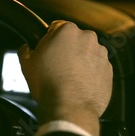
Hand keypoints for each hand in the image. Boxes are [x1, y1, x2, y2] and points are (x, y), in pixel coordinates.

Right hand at [18, 20, 112, 135]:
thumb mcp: (27, 64)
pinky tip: (78, 84)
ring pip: (86, 53)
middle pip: (74, 39)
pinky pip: (96, 67)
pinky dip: (89, 73)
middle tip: (55, 65)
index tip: (46, 50)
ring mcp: (101, 54)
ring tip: (67, 77)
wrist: (70, 108)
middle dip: (66, 49)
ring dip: (79, 60)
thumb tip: (26, 49)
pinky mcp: (108, 70)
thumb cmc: (49, 84)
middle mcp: (87, 38)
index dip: (49, 40)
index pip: (56, 27)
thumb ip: (26, 50)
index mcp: (67, 31)